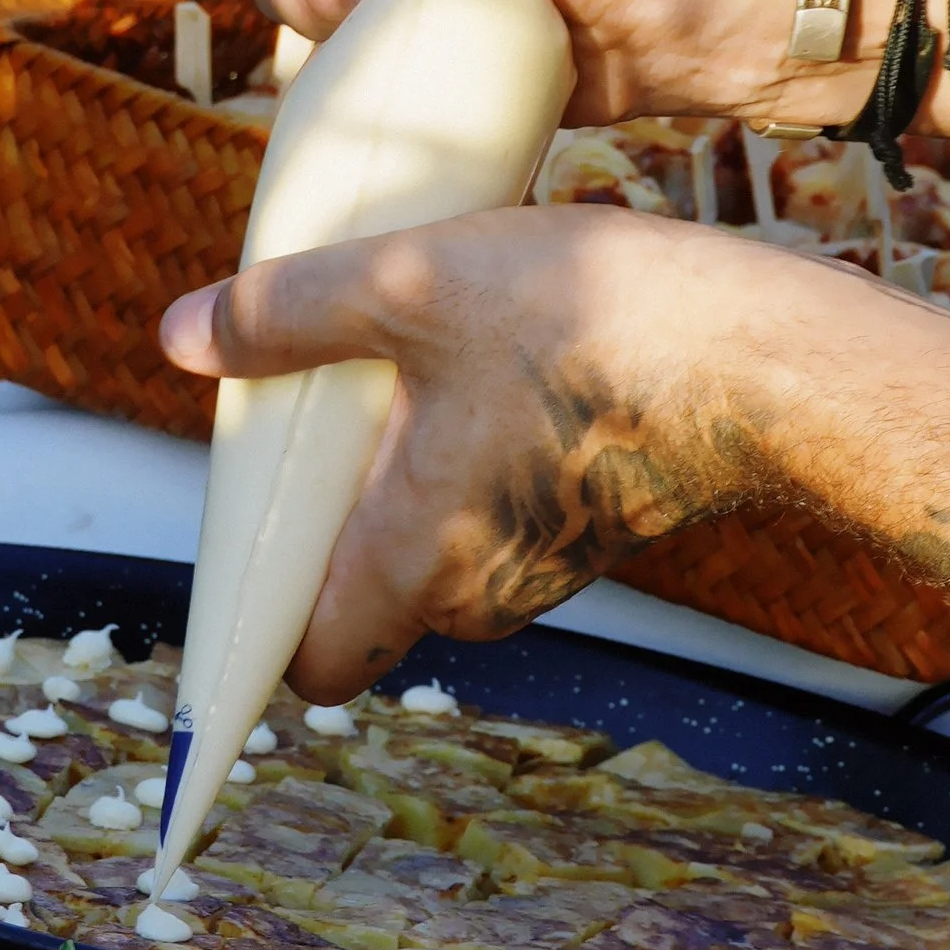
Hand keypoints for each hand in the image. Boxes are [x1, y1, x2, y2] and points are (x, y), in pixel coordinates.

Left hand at [161, 204, 791, 689]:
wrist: (763, 356)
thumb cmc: (597, 327)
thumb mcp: (411, 287)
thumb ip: (290, 313)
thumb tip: (186, 332)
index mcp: (416, 560)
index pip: (311, 663)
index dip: (263, 627)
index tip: (239, 561)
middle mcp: (478, 589)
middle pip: (367, 593)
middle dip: (333, 520)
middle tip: (314, 417)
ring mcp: (545, 566)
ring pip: (437, 546)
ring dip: (409, 479)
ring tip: (405, 371)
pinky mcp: (594, 526)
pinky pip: (498, 514)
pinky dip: (475, 460)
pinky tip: (488, 366)